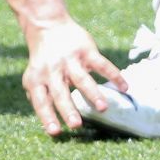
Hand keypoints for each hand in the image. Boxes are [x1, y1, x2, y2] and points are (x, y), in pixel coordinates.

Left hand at [22, 18, 125, 136]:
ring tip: (103, 108)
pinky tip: (125, 87)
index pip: (41, 101)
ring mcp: (70, 60)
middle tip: (76, 125)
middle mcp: (52, 70)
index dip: (47, 116)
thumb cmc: (43, 61)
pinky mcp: (85, 50)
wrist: (47, 26)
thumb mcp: (34, 77)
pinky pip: (102, 64)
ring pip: (82, 79)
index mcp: (37, 80)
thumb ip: (41, 98)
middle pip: (60, 92)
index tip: (55, 132)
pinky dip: (114, 75)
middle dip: (68, 109)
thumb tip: (49, 126)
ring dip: (93, 94)